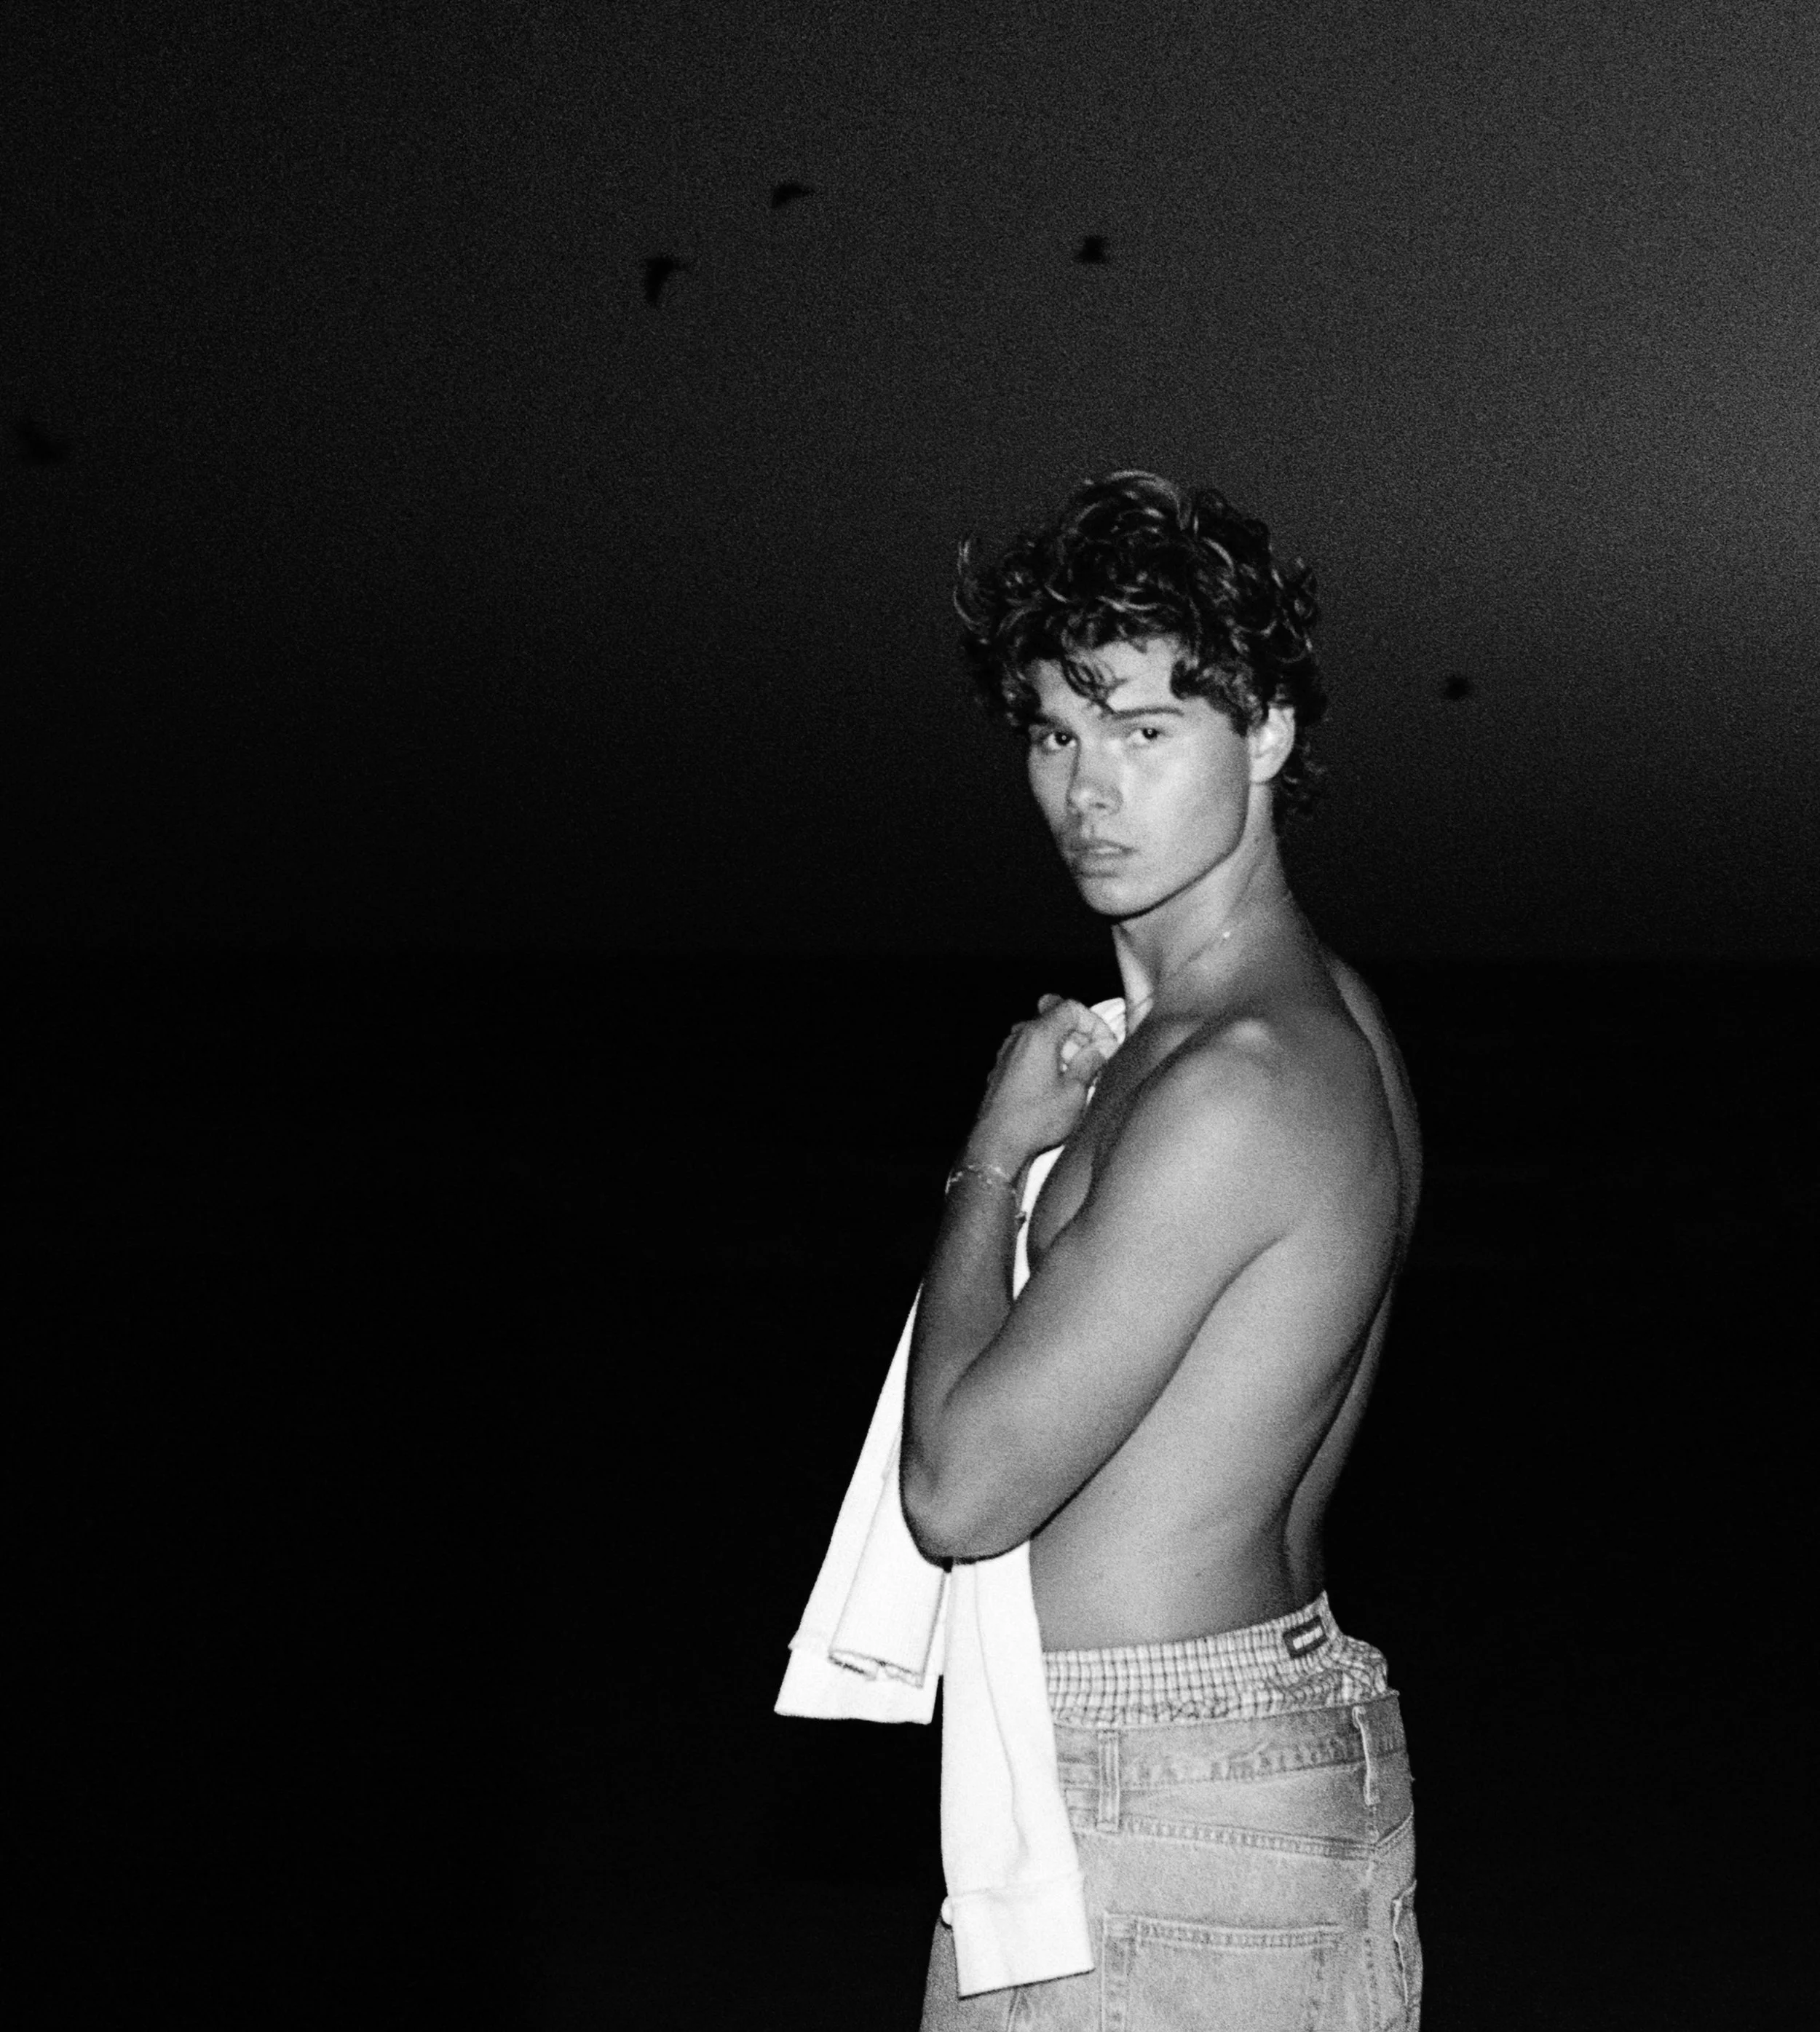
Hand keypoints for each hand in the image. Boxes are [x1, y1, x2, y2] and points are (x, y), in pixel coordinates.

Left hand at [966, 995, 1121, 1169]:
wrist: (996, 1145)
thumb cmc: (1034, 1120)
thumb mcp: (1075, 1091)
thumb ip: (1091, 1062)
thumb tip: (1105, 1046)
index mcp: (1038, 1035)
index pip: (1071, 1007)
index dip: (1094, 1023)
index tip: (1105, 1045)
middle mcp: (1019, 1037)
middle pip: (1056, 1018)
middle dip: (1080, 1036)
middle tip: (1094, 1062)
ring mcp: (1008, 1051)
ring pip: (1043, 1035)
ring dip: (1064, 1049)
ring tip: (1078, 1079)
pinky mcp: (1003, 1068)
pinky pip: (1030, 1052)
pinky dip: (1048, 1060)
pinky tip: (1057, 1087)